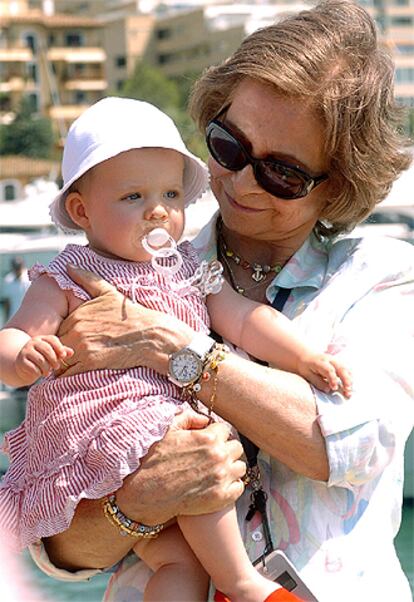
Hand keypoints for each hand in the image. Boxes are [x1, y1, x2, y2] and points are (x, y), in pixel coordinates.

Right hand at [16, 335, 73, 382]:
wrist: (22, 364)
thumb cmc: (41, 358)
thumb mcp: (51, 353)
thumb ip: (61, 352)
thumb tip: (71, 352)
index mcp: (42, 339)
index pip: (52, 339)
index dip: (59, 347)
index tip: (63, 356)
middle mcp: (33, 343)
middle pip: (47, 349)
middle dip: (54, 359)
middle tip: (56, 367)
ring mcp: (26, 351)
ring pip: (40, 360)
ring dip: (47, 368)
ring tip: (48, 372)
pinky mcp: (21, 361)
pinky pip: (33, 368)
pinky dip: (39, 372)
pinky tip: (40, 373)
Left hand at [56, 265, 192, 376]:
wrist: (151, 335)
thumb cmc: (132, 315)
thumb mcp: (109, 292)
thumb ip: (86, 279)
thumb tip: (68, 266)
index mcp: (78, 314)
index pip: (58, 328)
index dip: (64, 335)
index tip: (74, 339)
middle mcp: (77, 329)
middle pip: (57, 344)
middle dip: (63, 348)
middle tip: (74, 352)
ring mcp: (83, 346)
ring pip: (60, 359)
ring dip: (64, 363)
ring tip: (76, 362)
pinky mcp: (90, 362)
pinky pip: (68, 372)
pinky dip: (69, 374)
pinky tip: (80, 370)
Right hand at [116, 410, 245, 524]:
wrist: (145, 492)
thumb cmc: (153, 460)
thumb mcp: (168, 430)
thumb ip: (189, 418)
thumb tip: (205, 420)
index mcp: (208, 437)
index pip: (225, 430)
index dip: (216, 435)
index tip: (208, 442)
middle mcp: (219, 456)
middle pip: (236, 447)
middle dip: (225, 450)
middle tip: (212, 457)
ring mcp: (221, 478)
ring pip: (240, 467)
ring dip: (230, 467)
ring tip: (216, 472)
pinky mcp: (221, 497)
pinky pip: (239, 488)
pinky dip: (231, 486)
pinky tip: (218, 485)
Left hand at [298, 352, 351, 396]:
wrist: (305, 356)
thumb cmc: (305, 366)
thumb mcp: (307, 374)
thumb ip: (318, 382)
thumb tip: (328, 390)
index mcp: (320, 362)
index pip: (329, 370)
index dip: (333, 379)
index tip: (334, 388)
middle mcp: (330, 360)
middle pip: (341, 368)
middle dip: (346, 379)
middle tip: (347, 390)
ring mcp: (335, 361)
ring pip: (346, 369)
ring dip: (350, 380)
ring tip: (349, 391)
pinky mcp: (338, 364)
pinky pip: (346, 370)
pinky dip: (349, 378)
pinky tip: (349, 387)